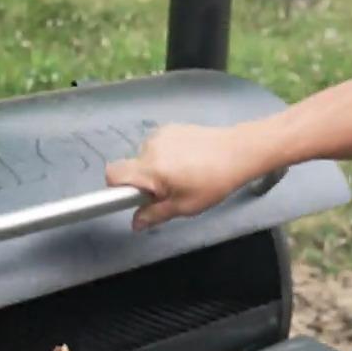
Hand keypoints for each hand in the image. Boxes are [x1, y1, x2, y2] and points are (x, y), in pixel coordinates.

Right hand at [105, 122, 262, 229]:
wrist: (238, 151)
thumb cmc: (213, 182)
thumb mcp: (184, 206)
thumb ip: (155, 214)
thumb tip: (135, 223)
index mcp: (150, 168)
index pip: (113, 174)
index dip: (116, 188)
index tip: (135, 197)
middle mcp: (149, 147)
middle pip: (132, 167)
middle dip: (144, 181)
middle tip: (170, 191)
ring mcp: (160, 134)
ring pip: (146, 157)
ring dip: (157, 168)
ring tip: (184, 175)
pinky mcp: (171, 127)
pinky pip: (158, 146)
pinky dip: (167, 155)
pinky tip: (189, 161)